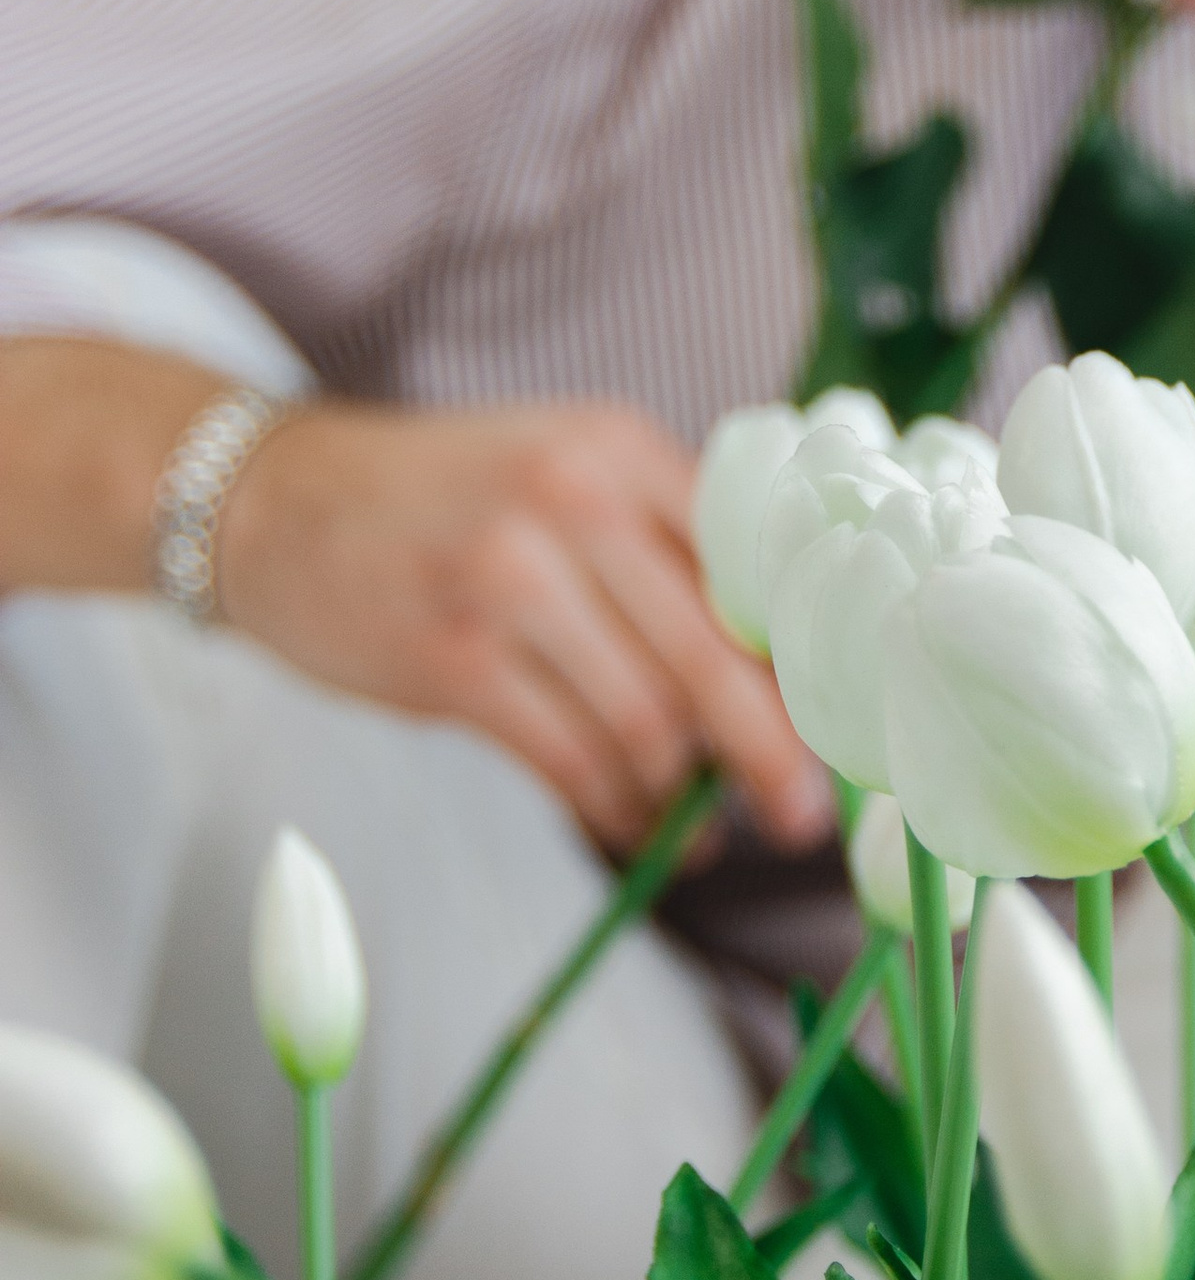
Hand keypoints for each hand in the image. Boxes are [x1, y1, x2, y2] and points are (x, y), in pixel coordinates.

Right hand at [219, 400, 835, 852]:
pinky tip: (626, 826)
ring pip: (641, 720)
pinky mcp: (451, 660)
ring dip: (676, 796)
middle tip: (798, 817)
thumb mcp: (561, 470)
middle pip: (710, 655)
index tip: (835, 724)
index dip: (797, 659)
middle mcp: (572, 502)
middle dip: (768, 752)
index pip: (749, 566)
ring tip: (693, 829)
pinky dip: (609, 809)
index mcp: (621, 450)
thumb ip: (659, 542)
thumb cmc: (444, 501)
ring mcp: (507, 580)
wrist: (273, 504)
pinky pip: (566, 759)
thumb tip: (771, 672)